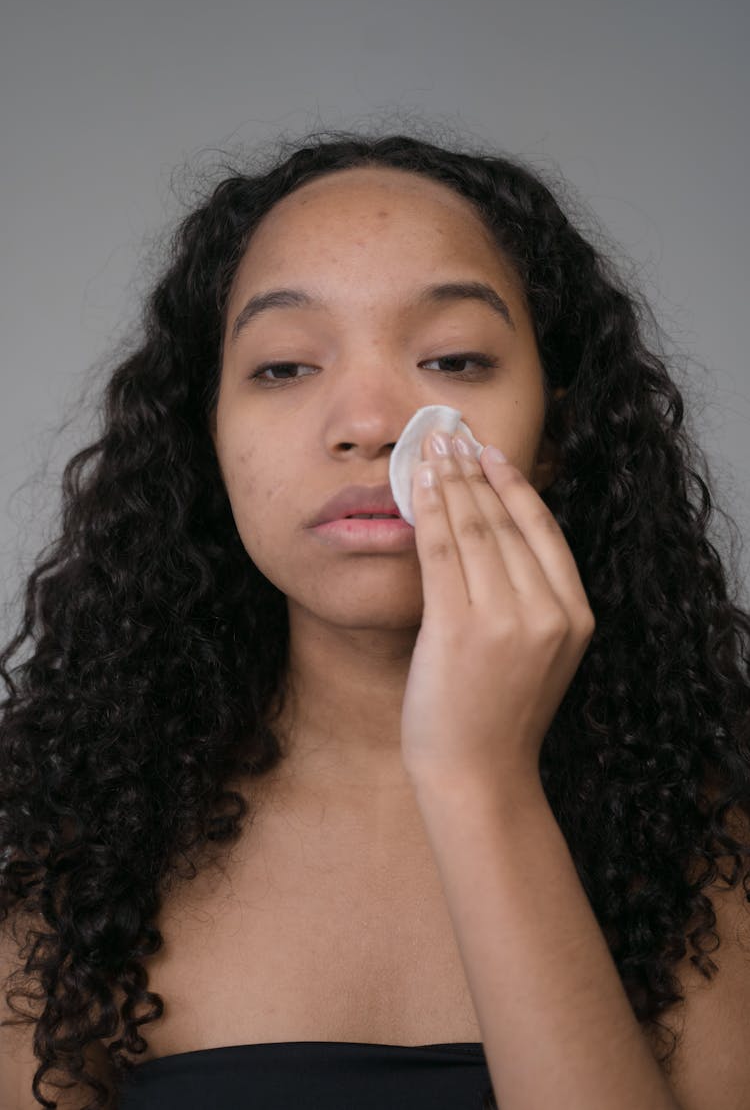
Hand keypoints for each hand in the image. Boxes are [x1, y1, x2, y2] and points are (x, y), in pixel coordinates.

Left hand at [400, 430, 595, 790]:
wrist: (480, 776)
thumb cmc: (500, 717)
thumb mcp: (540, 655)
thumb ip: (532, 601)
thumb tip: (495, 535)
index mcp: (575, 616)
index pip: (543, 530)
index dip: (514, 484)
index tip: (491, 453)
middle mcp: (547, 612)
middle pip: (506, 521)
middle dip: (476, 471)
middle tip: (453, 434)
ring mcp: (504, 620)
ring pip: (474, 529)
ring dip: (451, 481)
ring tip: (433, 450)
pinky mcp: (458, 629)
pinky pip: (442, 553)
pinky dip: (430, 512)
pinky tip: (420, 487)